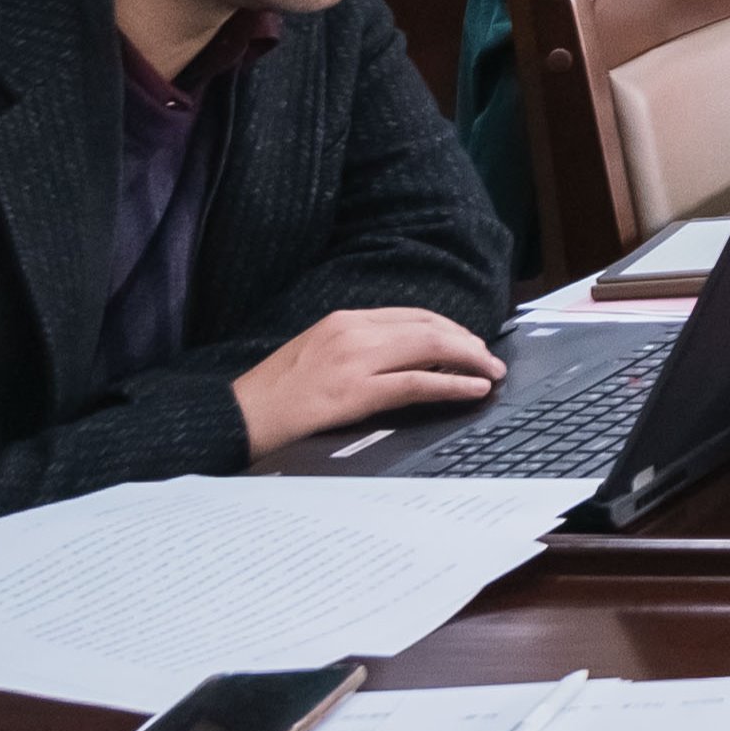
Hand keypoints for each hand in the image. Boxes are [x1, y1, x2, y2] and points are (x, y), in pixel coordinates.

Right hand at [231, 307, 502, 455]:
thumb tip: (399, 357)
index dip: (448, 328)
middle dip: (467, 341)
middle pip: (429, 326)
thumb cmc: (274, 393)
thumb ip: (355, 348)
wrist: (238, 415)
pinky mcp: (356, 392)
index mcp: (343, 319)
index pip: (412, 315)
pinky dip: (453, 384)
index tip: (468, 342)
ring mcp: (355, 360)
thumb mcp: (316, 353)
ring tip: (491, 372)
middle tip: (489, 358)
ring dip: (470, 359)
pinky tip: (474, 388)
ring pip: (431, 348)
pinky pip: (418, 384)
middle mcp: (353, 331)